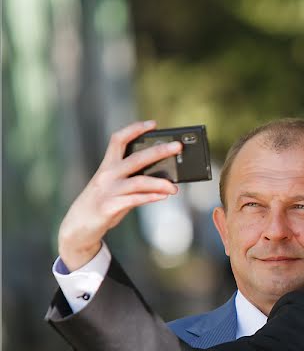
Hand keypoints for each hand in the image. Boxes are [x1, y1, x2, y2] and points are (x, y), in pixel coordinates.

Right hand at [58, 121, 179, 269]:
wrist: (78, 227)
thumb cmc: (103, 203)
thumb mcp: (115, 187)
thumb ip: (135, 180)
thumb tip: (165, 177)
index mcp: (107, 165)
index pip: (118, 140)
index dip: (134, 129)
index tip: (152, 123)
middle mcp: (107, 174)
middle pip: (136, 158)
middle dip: (159, 151)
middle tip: (178, 146)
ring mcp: (108, 190)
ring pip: (139, 181)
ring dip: (160, 183)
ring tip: (175, 187)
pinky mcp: (109, 207)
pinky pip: (135, 200)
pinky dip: (151, 197)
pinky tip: (164, 196)